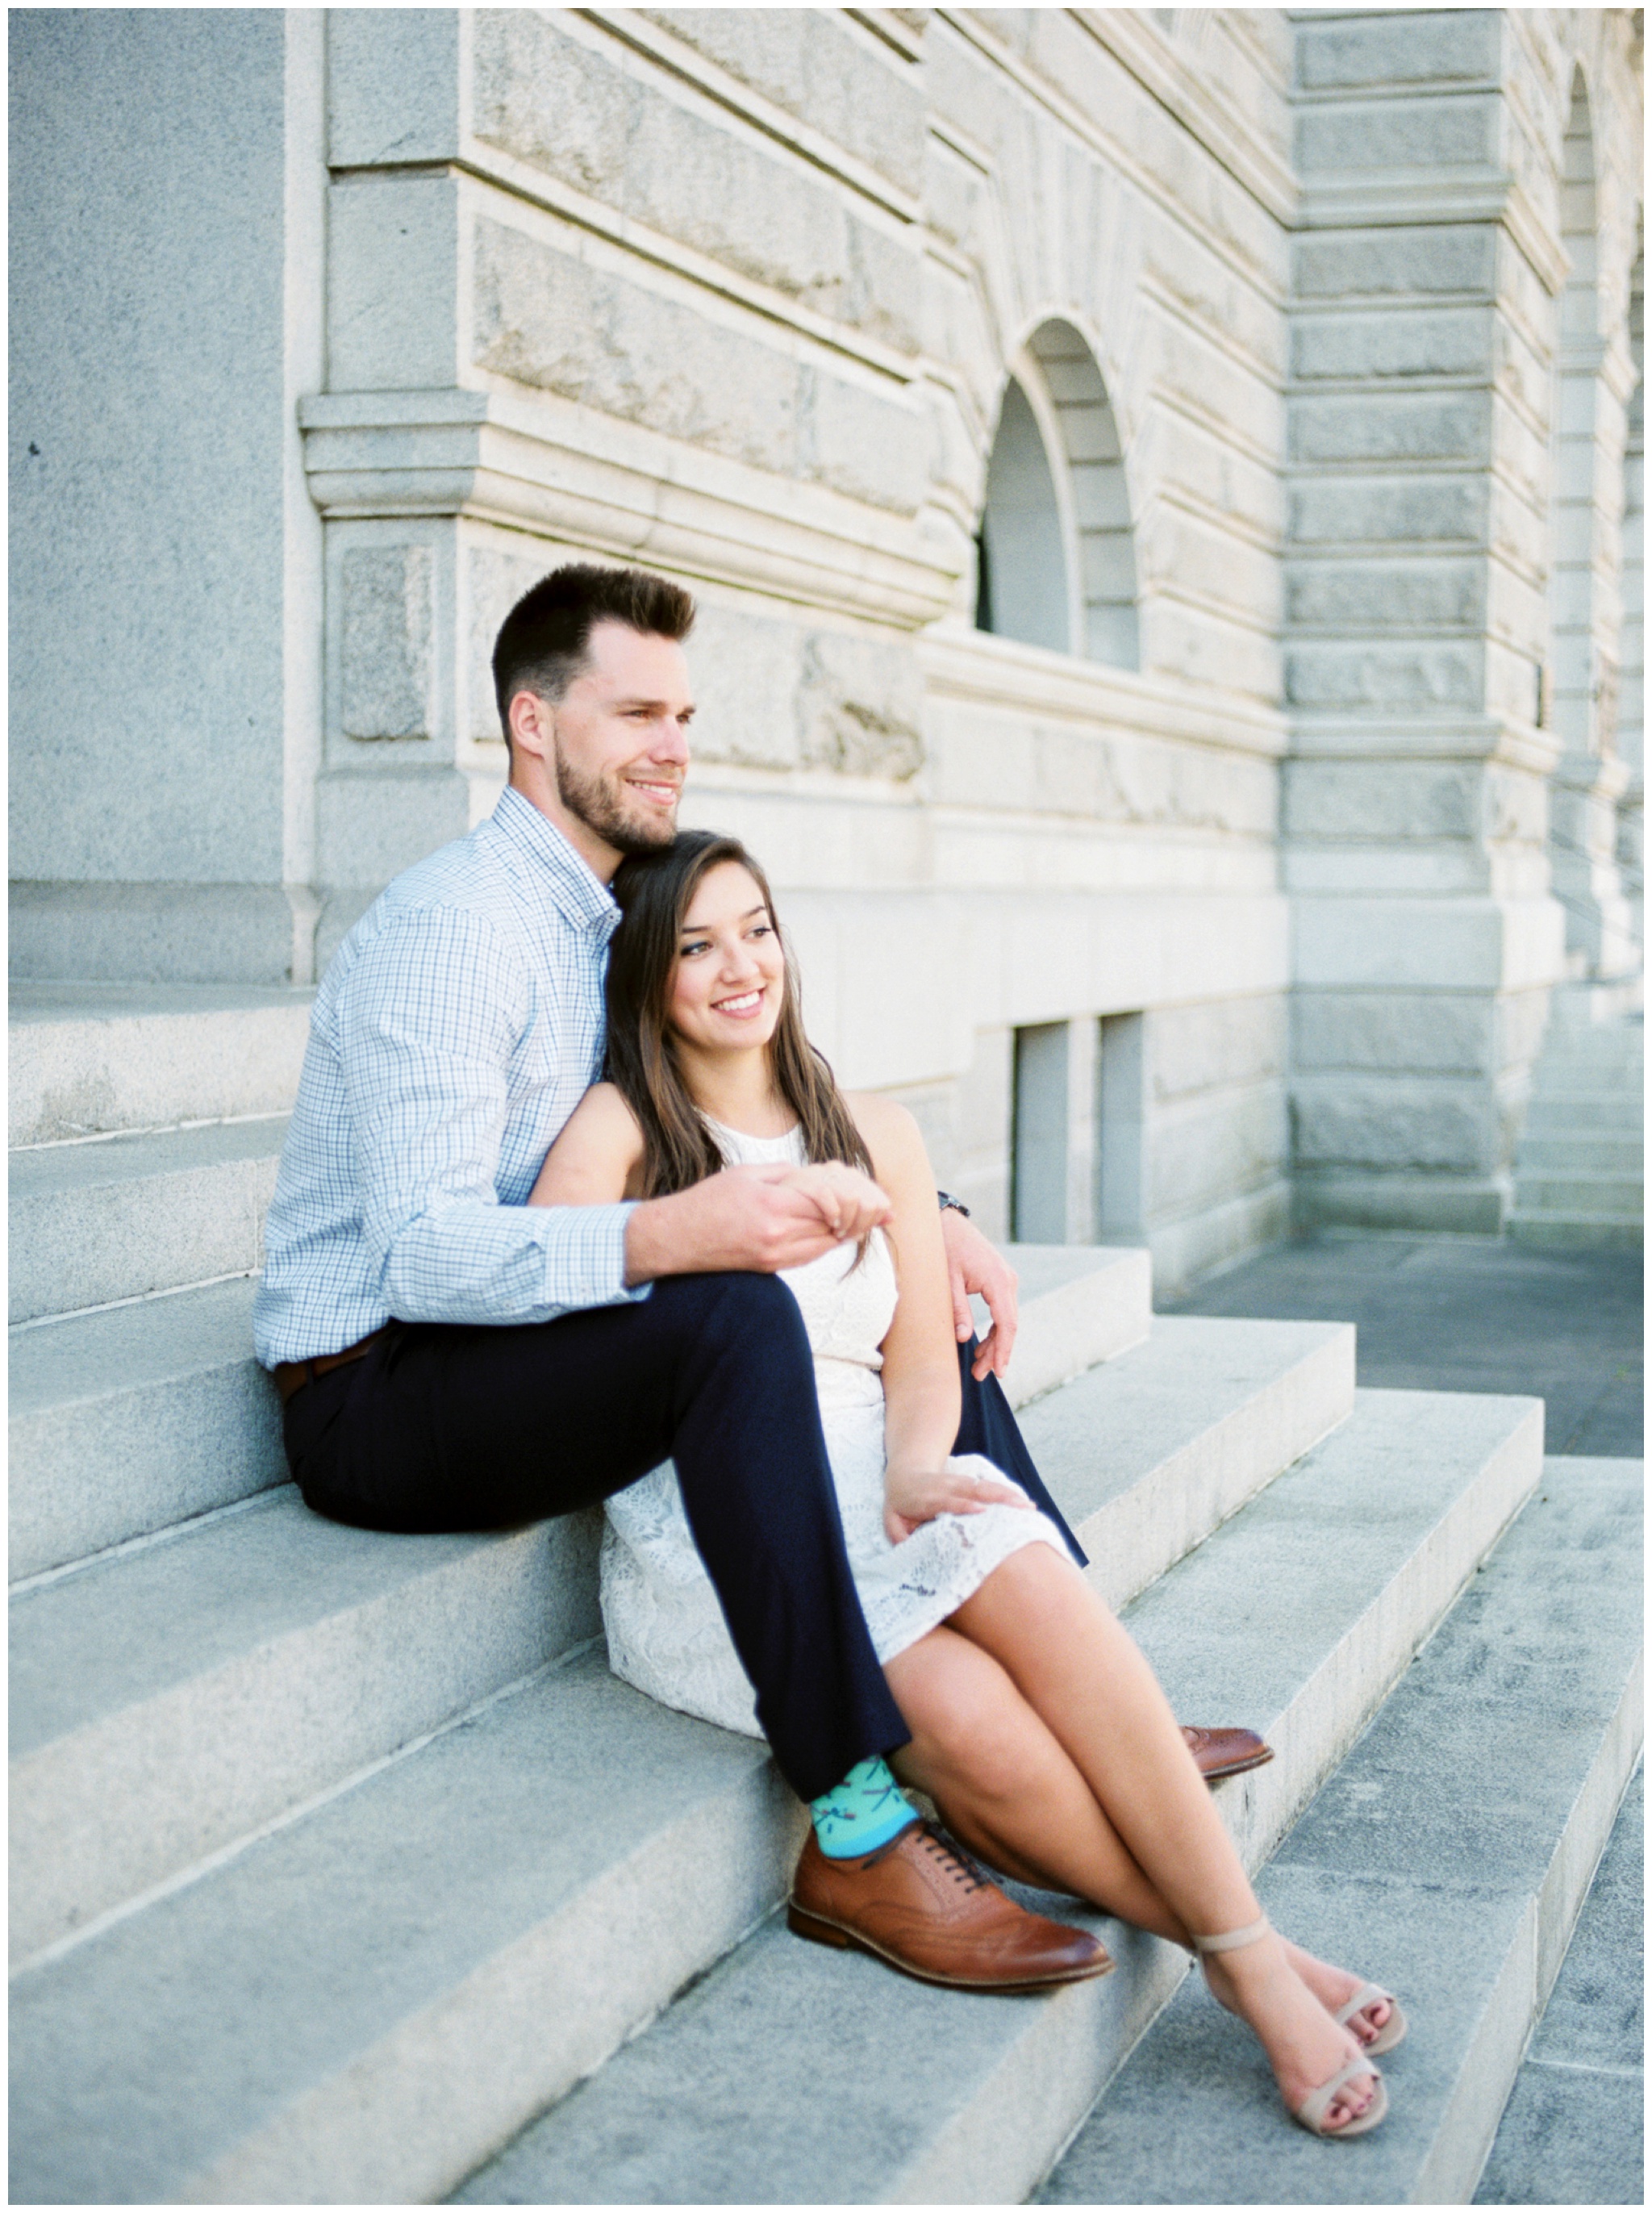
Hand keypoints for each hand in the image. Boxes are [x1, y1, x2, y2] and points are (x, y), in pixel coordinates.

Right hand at [624, 1163, 888, 1282]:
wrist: (675, 1240)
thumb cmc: (708, 1201)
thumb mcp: (749, 1174)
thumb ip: (789, 1175)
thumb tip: (824, 1177)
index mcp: (773, 1206)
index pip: (831, 1202)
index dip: (858, 1199)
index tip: (875, 1197)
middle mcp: (778, 1236)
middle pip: (836, 1226)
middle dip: (861, 1216)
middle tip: (883, 1209)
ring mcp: (775, 1256)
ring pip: (827, 1244)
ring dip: (849, 1231)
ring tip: (868, 1218)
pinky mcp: (771, 1268)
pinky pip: (811, 1255)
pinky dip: (828, 1241)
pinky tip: (837, 1230)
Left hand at [883, 1456, 1032, 1543]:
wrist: (905, 1475)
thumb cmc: (900, 1505)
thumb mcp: (891, 1521)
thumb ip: (899, 1536)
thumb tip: (910, 1550)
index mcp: (928, 1498)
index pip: (947, 1500)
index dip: (963, 1504)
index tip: (981, 1510)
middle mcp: (947, 1488)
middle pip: (973, 1490)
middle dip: (996, 1497)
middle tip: (1017, 1506)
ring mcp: (960, 1483)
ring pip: (986, 1487)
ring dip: (1008, 1495)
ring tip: (1029, 1506)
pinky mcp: (970, 1484)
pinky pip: (991, 1488)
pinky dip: (1008, 1494)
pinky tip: (1026, 1503)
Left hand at [939, 1208, 1018, 1380]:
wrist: (947, 1221)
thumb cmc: (945, 1247)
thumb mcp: (947, 1280)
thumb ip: (957, 1309)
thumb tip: (963, 1338)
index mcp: (998, 1281)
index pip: (1007, 1324)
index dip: (1002, 1350)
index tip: (997, 1371)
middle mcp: (1008, 1281)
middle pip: (1009, 1325)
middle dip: (997, 1352)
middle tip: (981, 1374)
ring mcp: (1006, 1280)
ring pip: (1007, 1319)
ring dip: (995, 1343)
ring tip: (980, 1365)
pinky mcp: (1000, 1281)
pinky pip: (1002, 1310)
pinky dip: (994, 1329)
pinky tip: (982, 1345)